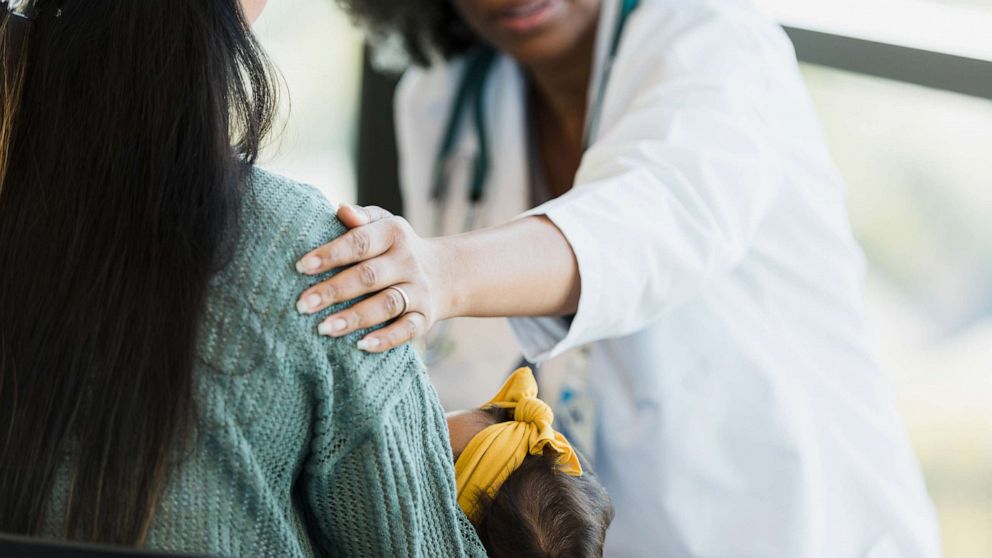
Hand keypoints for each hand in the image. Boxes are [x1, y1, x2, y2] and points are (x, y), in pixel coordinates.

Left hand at [294, 204, 452, 352]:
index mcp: (394, 234)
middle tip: (303, 305)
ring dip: (355, 317)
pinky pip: (408, 330)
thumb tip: (341, 209)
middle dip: (335, 290)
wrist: (445, 274)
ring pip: (387, 304)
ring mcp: (419, 291)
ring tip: (323, 328)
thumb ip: (361, 218)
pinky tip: (361, 346)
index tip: (300, 267)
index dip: (331, 254)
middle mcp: (408, 262)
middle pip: (369, 276)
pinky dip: (386, 339)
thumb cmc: (395, 248)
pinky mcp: (425, 317)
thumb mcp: (383, 225)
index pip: (360, 242)